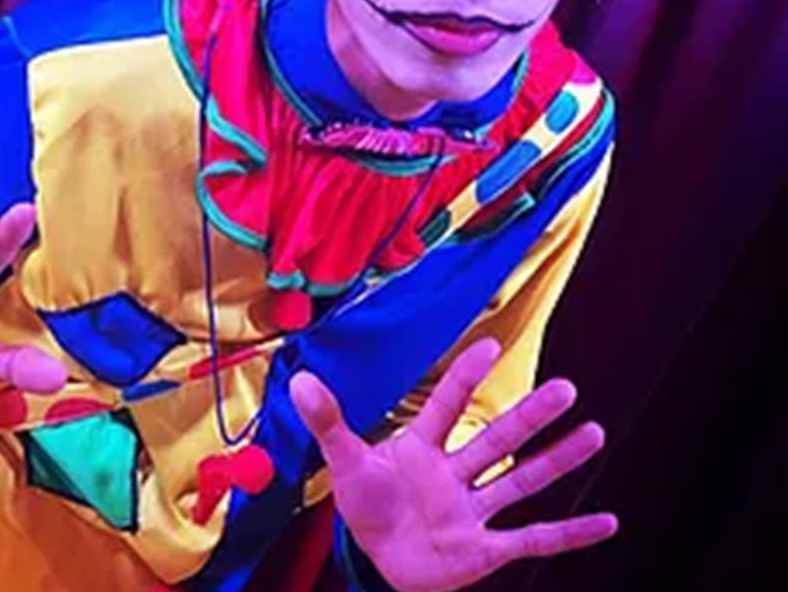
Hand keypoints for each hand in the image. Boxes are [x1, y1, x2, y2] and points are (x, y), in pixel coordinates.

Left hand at [289, 338, 616, 591]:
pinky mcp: (484, 550)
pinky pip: (533, 540)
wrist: (377, 559)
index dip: (466, 376)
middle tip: (567, 387)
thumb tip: (297, 378)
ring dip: (558, 461)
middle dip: (530, 416)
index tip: (490, 345)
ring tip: (595, 432)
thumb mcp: (343, 461)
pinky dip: (569, 534)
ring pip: (522, 482)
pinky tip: (607, 521)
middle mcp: (455, 473)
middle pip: (497, 440)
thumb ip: (329, 421)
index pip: (448, 405)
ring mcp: (473, 511)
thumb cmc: (366, 502)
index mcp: (422, 446)